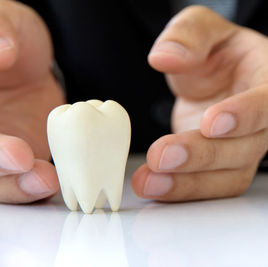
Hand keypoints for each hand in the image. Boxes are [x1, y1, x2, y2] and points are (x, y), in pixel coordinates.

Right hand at [0, 1, 63, 202]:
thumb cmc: (9, 36)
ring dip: (16, 186)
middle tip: (24, 161)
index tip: (14, 150)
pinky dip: (34, 186)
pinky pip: (21, 180)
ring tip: (45, 180)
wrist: (28, 60)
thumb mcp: (4, 19)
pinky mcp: (17, 159)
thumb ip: (0, 29)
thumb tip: (3, 50)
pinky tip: (53, 181)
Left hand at [132, 6, 267, 200]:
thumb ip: (189, 35)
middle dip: (202, 156)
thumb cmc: (225, 55)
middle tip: (162, 156)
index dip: (244, 115)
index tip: (210, 123)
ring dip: (188, 183)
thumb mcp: (208, 29)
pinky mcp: (224, 168)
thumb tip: (164, 57)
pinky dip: (181, 190)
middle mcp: (266, 124)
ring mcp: (247, 150)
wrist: (226, 81)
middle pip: (245, 149)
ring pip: (228, 178)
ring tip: (149, 181)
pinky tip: (153, 185)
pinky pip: (210, 187)